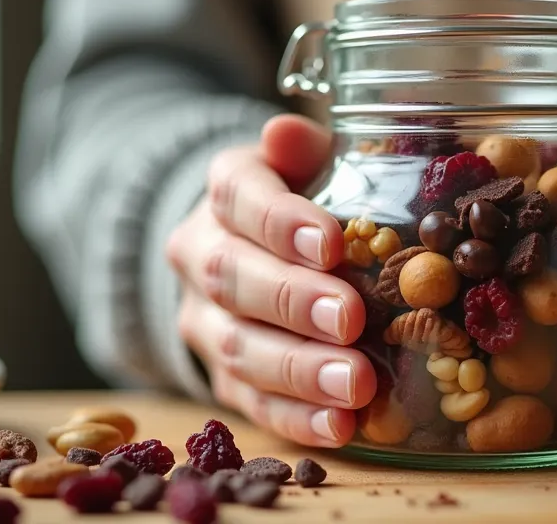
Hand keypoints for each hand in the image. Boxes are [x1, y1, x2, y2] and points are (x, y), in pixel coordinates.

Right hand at [166, 114, 376, 446]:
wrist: (247, 248)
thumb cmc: (305, 198)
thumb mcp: (307, 162)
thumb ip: (304, 148)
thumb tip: (290, 130)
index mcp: (225, 190)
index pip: (239, 197)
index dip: (280, 221)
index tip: (328, 241)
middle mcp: (202, 253)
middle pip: (233, 278)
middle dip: (292, 301)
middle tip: (349, 318)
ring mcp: (206, 322)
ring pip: (239, 347)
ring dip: (299, 370)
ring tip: (355, 385)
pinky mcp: (222, 377)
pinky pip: (252, 402)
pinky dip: (297, 418)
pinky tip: (341, 427)